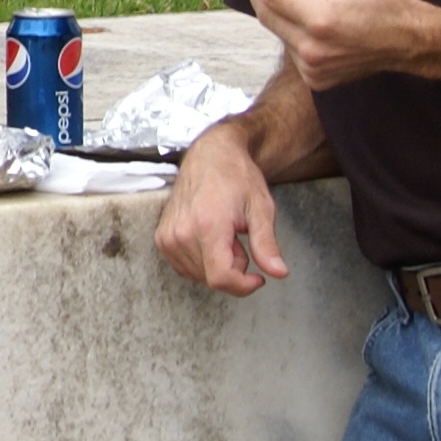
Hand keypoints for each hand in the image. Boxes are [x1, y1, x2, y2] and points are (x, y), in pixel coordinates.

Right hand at [155, 120, 290, 295]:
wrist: (210, 155)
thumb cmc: (236, 177)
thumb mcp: (261, 208)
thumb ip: (267, 245)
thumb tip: (279, 272)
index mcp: (207, 226)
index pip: (221, 277)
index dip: (243, 286)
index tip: (258, 278)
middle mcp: (182, 233)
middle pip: (211, 278)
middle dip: (233, 268)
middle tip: (239, 239)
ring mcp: (168, 237)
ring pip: (198, 276)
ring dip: (217, 264)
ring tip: (224, 235)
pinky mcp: (161, 239)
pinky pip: (185, 267)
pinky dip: (202, 261)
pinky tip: (209, 238)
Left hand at [241, 0, 440, 92]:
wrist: (410, 41)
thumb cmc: (387, 1)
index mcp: (321, 21)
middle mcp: (311, 49)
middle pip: (266, 13)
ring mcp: (312, 68)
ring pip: (276, 30)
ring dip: (272, 6)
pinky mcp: (315, 78)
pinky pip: (289, 46)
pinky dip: (288, 26)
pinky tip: (296, 11)